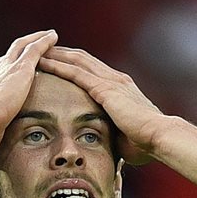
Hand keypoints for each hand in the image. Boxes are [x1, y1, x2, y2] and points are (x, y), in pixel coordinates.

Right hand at [0, 30, 57, 153]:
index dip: (5, 70)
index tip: (11, 69)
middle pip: (9, 55)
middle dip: (20, 50)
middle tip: (30, 46)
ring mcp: (6, 67)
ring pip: (22, 47)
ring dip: (34, 40)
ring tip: (47, 36)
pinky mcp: (19, 68)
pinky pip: (34, 48)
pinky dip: (43, 41)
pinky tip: (53, 36)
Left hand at [38, 46, 161, 164]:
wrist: (158, 136)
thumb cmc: (145, 142)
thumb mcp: (125, 134)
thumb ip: (113, 133)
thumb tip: (107, 146)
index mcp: (121, 88)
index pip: (94, 70)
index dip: (76, 65)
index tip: (60, 63)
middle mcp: (115, 79)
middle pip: (83, 60)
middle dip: (63, 54)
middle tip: (44, 51)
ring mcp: (110, 81)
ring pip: (77, 61)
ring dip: (57, 55)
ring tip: (38, 52)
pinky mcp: (104, 88)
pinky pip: (76, 72)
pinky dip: (59, 65)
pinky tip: (44, 61)